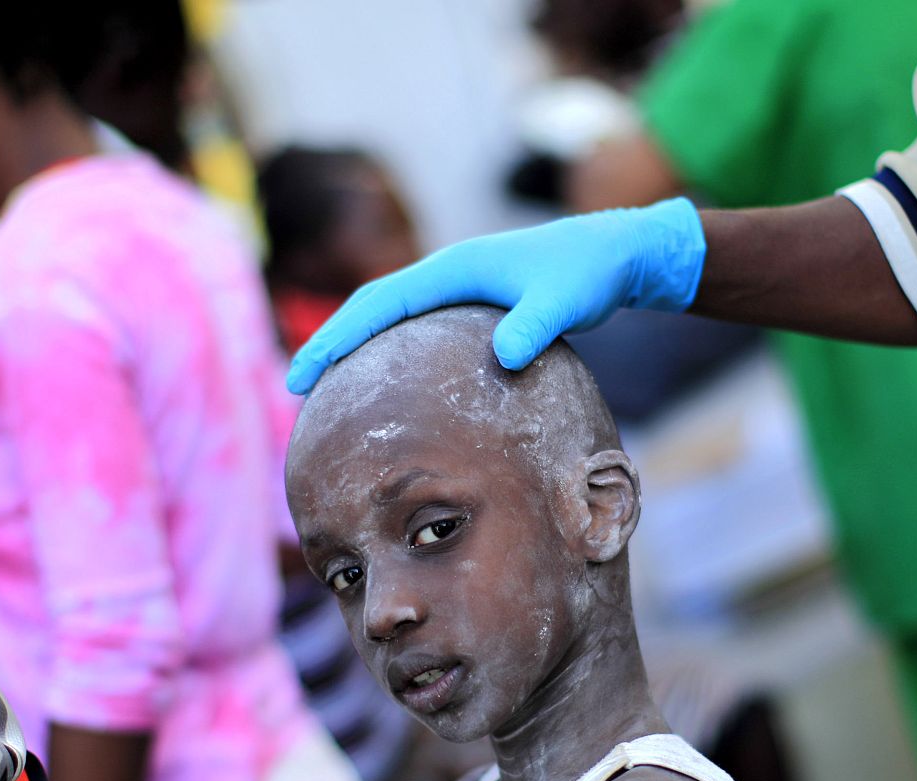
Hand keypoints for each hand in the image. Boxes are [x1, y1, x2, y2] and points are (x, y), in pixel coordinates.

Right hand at [287, 198, 704, 392]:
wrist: (620, 253)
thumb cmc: (591, 273)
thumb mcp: (565, 300)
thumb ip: (536, 326)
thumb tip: (507, 356)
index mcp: (452, 269)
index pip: (377, 305)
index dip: (336, 338)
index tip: (305, 374)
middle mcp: (446, 274)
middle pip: (370, 309)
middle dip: (330, 345)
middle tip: (297, 387)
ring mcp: (457, 290)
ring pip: (389, 319)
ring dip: (355, 348)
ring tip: (328, 391)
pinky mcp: (472, 306)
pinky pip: (415, 331)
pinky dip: (390, 354)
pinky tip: (389, 389)